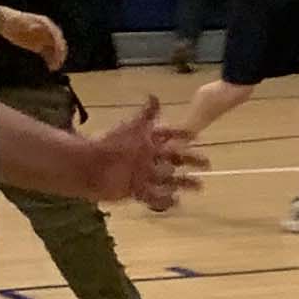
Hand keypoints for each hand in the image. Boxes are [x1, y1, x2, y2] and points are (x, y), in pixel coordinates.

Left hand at [0, 8, 68, 73]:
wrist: (8, 24)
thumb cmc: (15, 21)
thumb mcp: (21, 21)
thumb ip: (29, 24)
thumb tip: (34, 27)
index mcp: (46, 24)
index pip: (56, 34)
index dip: (58, 42)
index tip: (59, 50)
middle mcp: (47, 32)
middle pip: (58, 43)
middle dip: (60, 53)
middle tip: (59, 62)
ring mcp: (44, 39)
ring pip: (54, 50)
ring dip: (56, 59)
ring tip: (55, 67)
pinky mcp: (39, 46)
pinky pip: (48, 54)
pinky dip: (50, 60)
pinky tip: (51, 67)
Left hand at [91, 97, 207, 213]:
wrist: (90, 166)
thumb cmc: (112, 143)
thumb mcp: (133, 127)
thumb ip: (146, 115)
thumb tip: (155, 96)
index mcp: (147, 141)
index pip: (169, 136)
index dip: (181, 135)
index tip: (196, 135)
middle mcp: (147, 158)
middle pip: (174, 158)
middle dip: (191, 160)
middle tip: (207, 164)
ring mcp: (143, 175)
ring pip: (169, 179)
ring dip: (184, 183)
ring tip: (200, 186)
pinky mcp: (136, 190)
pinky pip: (154, 197)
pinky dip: (165, 200)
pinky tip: (177, 202)